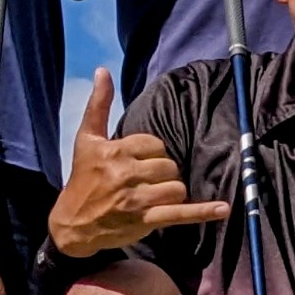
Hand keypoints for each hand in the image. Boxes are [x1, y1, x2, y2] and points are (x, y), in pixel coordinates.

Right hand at [48, 68, 228, 255]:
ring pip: (176, 187)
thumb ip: (99, 104)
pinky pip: (179, 213)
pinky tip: (222, 208)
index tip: (140, 162)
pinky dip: (202, 211)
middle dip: (164, 173)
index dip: (153, 153)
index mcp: (115, 151)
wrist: (72, 224)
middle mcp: (125, 174)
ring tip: (157, 196)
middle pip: (169, 166)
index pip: (155, 144)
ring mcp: (136, 200)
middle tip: (149, 181)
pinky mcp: (145, 220)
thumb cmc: (82, 178)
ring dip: (172, 191)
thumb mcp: (87, 139)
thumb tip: (103, 70)